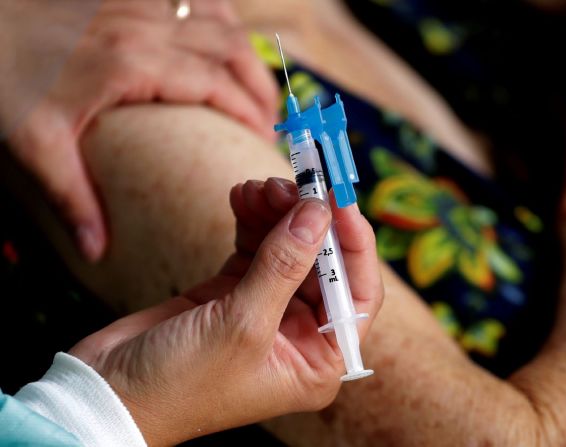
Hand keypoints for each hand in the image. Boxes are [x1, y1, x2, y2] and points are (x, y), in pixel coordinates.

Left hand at [1, 0, 277, 261]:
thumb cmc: (3, 78)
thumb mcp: (35, 144)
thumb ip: (73, 198)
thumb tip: (96, 248)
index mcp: (131, 64)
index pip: (215, 82)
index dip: (249, 109)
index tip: (263, 138)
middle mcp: (142, 27)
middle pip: (230, 46)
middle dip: (260, 82)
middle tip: (270, 119)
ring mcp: (136, 5)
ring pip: (217, 17)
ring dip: (244, 50)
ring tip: (254, 84)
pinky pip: (191, 1)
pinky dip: (216, 19)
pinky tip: (218, 41)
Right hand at [69, 178, 382, 445]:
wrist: (108, 393)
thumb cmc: (180, 385)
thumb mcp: (242, 325)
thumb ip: (284, 265)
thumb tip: (318, 214)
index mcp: (318, 360)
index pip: (358, 294)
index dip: (354, 245)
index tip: (338, 201)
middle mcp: (299, 335)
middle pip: (324, 263)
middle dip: (308, 220)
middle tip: (291, 184)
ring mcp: (266, 309)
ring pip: (289, 247)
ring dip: (279, 212)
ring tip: (259, 187)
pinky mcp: (232, 291)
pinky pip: (257, 245)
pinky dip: (253, 219)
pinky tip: (242, 197)